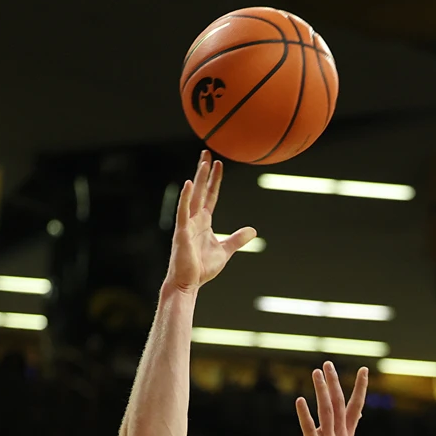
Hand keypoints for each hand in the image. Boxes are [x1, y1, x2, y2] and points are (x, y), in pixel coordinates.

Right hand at [163, 151, 256, 292]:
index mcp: (203, 221)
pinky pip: (183, 211)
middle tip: (206, 152)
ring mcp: (187, 224)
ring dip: (198, 178)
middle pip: (200, 189)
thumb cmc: (202, 268)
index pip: (210, 195)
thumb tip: (253, 230)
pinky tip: (188, 183)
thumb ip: (237, 239)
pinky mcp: (182, 232)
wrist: (188, 283)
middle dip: (204, 171)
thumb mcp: (225, 251)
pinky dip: (185, 197)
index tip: (218, 163)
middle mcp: (194, 219)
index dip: (214, 180)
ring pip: (193, 196)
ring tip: (202, 161)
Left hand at [287, 361, 367, 435]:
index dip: (360, 388)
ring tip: (316, 373)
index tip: (363, 370)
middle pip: (339, 404)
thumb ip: (347, 427)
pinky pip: (309, 428)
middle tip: (328, 364)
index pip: (356, 406)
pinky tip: (300, 400)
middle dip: (334, 383)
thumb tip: (359, 413)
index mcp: (347, 433)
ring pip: (326, 412)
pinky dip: (304, 414)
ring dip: (322, 391)